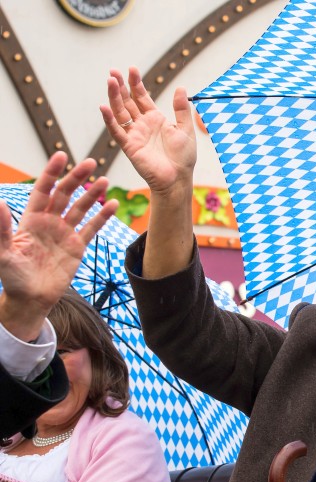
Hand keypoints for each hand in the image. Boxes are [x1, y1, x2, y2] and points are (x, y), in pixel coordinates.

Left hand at [0, 152, 116, 339]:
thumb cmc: (12, 277)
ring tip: (104, 181)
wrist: (31, 298)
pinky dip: (102, 216)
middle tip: (90, 163)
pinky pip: (92, 228)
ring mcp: (64, 233)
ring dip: (92, 194)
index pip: (42, 190)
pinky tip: (112, 204)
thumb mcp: (2, 253)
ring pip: (80, 208)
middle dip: (76, 178)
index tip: (61, 156)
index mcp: (30, 219)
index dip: (51, 173)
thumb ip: (1, 230)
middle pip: (65, 194)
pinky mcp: (77, 246)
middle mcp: (49, 222)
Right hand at [100, 66, 195, 195]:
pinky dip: (109, 120)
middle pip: (127, 101)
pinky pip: (116, 131)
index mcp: (155, 119)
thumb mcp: (185, 129)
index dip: (136, 83)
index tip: (132, 69)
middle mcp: (142, 125)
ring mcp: (134, 135)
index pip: (142, 97)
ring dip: (114, 97)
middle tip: (113, 71)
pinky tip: (104, 107)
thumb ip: (181, 109)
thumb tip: (181, 87)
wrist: (178, 178)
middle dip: (120, 86)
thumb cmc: (183, 157)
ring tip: (110, 81)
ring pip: (120, 112)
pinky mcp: (129, 146)